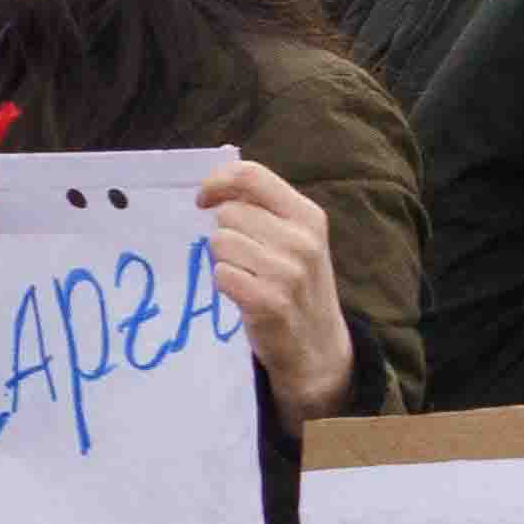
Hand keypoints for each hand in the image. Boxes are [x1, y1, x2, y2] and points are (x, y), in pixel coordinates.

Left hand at [208, 156, 367, 418]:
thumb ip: (263, 209)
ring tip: (248, 276)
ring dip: (224, 259)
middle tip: (245, 257)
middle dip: (226, 232)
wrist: (319, 348)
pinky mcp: (268, 302)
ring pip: (220, 242)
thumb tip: (214, 187)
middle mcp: (301, 240)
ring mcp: (287, 272)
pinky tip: (244, 294)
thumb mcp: (296, 238)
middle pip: (229, 213)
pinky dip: (224, 284)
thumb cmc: (298, 285)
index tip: (204, 200)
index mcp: (308, 215)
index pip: (251, 175)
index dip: (217, 181)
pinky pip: (221, 274)